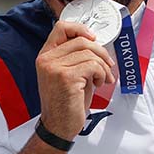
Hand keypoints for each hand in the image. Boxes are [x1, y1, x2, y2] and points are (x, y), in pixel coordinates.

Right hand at [35, 21, 115, 140]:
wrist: (58, 126)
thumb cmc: (66, 102)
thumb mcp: (68, 74)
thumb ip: (75, 57)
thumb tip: (96, 44)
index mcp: (45, 56)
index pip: (61, 27)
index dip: (80, 29)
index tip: (93, 39)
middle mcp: (46, 59)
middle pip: (81, 41)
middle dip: (101, 52)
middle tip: (108, 66)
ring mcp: (54, 67)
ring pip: (90, 54)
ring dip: (103, 67)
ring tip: (103, 79)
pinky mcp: (65, 77)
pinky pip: (93, 66)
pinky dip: (102, 75)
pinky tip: (99, 84)